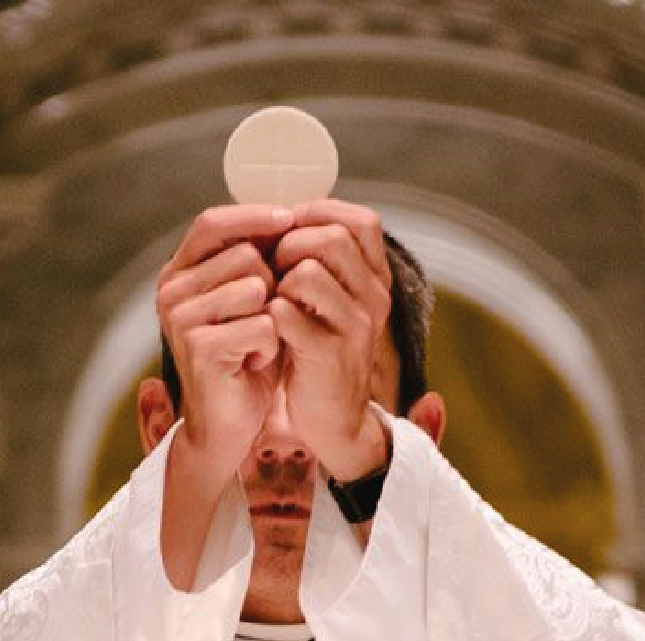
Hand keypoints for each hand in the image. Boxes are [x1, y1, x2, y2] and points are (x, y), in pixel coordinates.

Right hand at [156, 204, 295, 492]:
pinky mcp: (199, 347)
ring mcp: (180, 318)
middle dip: (271, 283)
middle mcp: (171, 291)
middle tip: (263, 318)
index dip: (253, 216)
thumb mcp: (251, 300)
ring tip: (257, 341)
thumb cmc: (245, 356)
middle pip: (244, 255)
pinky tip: (254, 361)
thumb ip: (258, 259)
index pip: (212, 223)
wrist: (229, 423)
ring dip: (272, 316)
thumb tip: (288, 211)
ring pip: (255, 287)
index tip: (291, 218)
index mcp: (179, 273)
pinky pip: (261, 324)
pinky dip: (270, 345)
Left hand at [267, 200, 392, 480]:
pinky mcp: (329, 356)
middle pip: (331, 238)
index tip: (289, 229)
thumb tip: (284, 215)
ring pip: (307, 272)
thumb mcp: (331, 303)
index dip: (320, 214)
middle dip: (289, 245)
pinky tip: (267, 329)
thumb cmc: (320, 353)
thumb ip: (321, 263)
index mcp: (376, 281)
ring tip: (272, 302)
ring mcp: (356, 328)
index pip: (361, 221)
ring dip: (277, 281)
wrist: (334, 422)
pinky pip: (287, 313)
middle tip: (273, 268)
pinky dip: (268, 315)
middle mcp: (374, 299)